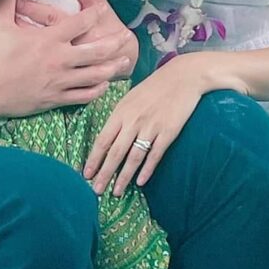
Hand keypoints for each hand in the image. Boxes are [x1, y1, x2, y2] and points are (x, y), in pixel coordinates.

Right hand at [0, 0, 133, 118]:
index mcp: (47, 40)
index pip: (78, 24)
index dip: (93, 15)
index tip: (102, 10)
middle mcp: (58, 60)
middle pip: (95, 51)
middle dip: (113, 43)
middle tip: (126, 38)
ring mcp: (58, 82)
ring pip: (94, 75)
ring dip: (111, 68)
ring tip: (123, 62)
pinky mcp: (55, 99)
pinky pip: (82, 96)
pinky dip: (96, 90)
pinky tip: (103, 85)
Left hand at [83, 53, 212, 195]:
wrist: (182, 77)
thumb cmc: (154, 87)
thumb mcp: (131, 97)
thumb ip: (120, 116)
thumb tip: (108, 137)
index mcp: (121, 111)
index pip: (103, 139)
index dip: (94, 158)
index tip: (85, 174)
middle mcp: (133, 121)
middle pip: (115, 152)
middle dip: (104, 173)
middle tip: (96, 190)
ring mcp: (151, 128)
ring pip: (133, 157)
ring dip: (123, 177)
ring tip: (116, 191)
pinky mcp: (168, 133)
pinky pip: (154, 155)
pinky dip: (146, 170)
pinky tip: (140, 182)